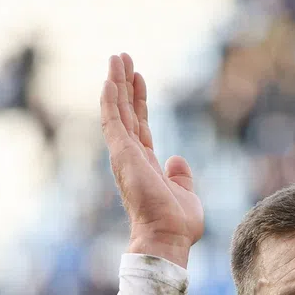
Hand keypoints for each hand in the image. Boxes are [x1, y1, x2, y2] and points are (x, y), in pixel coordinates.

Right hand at [101, 54, 201, 267]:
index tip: (138, 77)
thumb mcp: (186, 193)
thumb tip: (177, 159)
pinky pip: (113, 122)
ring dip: (116, 84)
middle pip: (125, 112)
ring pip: (117, 111)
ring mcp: (124, 155)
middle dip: (123, 84)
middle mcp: (131, 157)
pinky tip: (109, 80)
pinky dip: (109, 101)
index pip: (139, 124)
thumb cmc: (177, 224)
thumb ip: (180, 175)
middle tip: (121, 57)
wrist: (167, 237)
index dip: (138, 100)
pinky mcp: (122, 155)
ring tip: (116, 57)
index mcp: (145, 164)